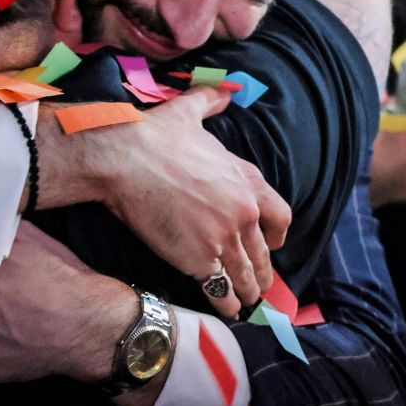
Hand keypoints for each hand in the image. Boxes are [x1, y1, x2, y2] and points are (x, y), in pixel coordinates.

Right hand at [80, 86, 289, 317]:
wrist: (124, 159)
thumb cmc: (154, 135)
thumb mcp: (189, 112)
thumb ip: (211, 102)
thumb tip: (223, 92)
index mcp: (247, 180)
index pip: (280, 216)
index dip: (277, 235)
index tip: (273, 244)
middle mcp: (243, 212)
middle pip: (264, 253)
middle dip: (264, 271)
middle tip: (261, 284)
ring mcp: (223, 239)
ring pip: (246, 275)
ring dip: (249, 291)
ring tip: (247, 302)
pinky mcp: (199, 260)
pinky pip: (221, 290)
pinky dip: (227, 304)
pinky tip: (228, 313)